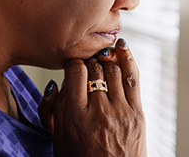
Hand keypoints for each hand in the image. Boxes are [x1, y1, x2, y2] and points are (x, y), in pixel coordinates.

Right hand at [38, 38, 146, 156]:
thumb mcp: (57, 139)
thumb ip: (51, 110)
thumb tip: (54, 84)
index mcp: (74, 117)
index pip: (74, 71)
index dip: (73, 63)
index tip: (73, 66)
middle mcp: (98, 112)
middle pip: (94, 68)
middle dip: (90, 62)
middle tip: (88, 64)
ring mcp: (120, 112)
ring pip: (113, 70)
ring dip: (106, 60)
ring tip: (101, 58)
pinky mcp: (137, 114)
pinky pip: (132, 78)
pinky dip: (127, 59)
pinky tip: (121, 48)